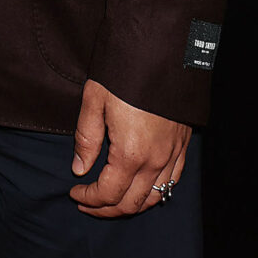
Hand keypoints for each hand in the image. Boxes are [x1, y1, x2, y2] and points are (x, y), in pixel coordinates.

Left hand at [69, 78, 189, 217]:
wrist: (161, 49)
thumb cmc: (124, 71)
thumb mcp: (94, 99)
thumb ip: (86, 138)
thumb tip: (79, 169)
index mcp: (130, 152)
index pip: (108, 193)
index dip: (89, 198)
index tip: (74, 192)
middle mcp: (155, 160)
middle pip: (132, 203)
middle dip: (107, 209)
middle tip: (88, 202)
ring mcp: (173, 154)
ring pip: (154, 196)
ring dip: (131, 205)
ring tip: (111, 200)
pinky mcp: (183, 144)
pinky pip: (172, 181)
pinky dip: (155, 191)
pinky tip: (141, 186)